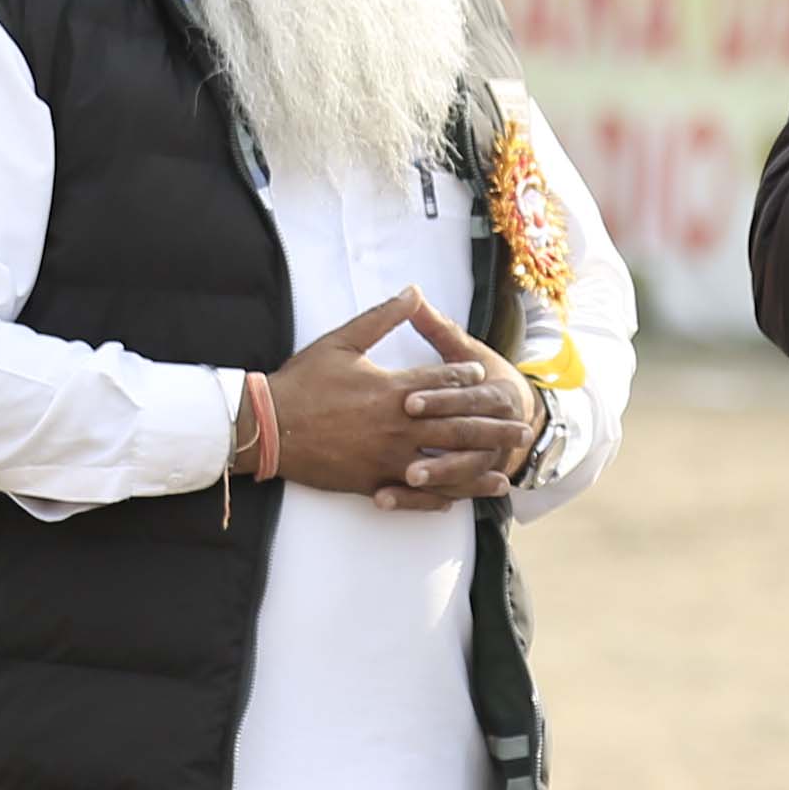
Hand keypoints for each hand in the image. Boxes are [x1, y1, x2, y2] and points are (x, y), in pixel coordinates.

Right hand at [269, 292, 529, 504]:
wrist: (267, 427)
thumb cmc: (302, 382)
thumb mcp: (342, 340)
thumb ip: (382, 318)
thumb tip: (412, 291)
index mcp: (394, 389)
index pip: (445, 383)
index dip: (469, 379)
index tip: (488, 376)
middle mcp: (398, 425)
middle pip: (458, 425)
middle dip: (492, 426)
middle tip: (522, 427)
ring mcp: (387, 457)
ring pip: (445, 464)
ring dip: (479, 467)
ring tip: (507, 469)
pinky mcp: (372, 482)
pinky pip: (414, 494)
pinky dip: (440, 497)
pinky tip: (460, 498)